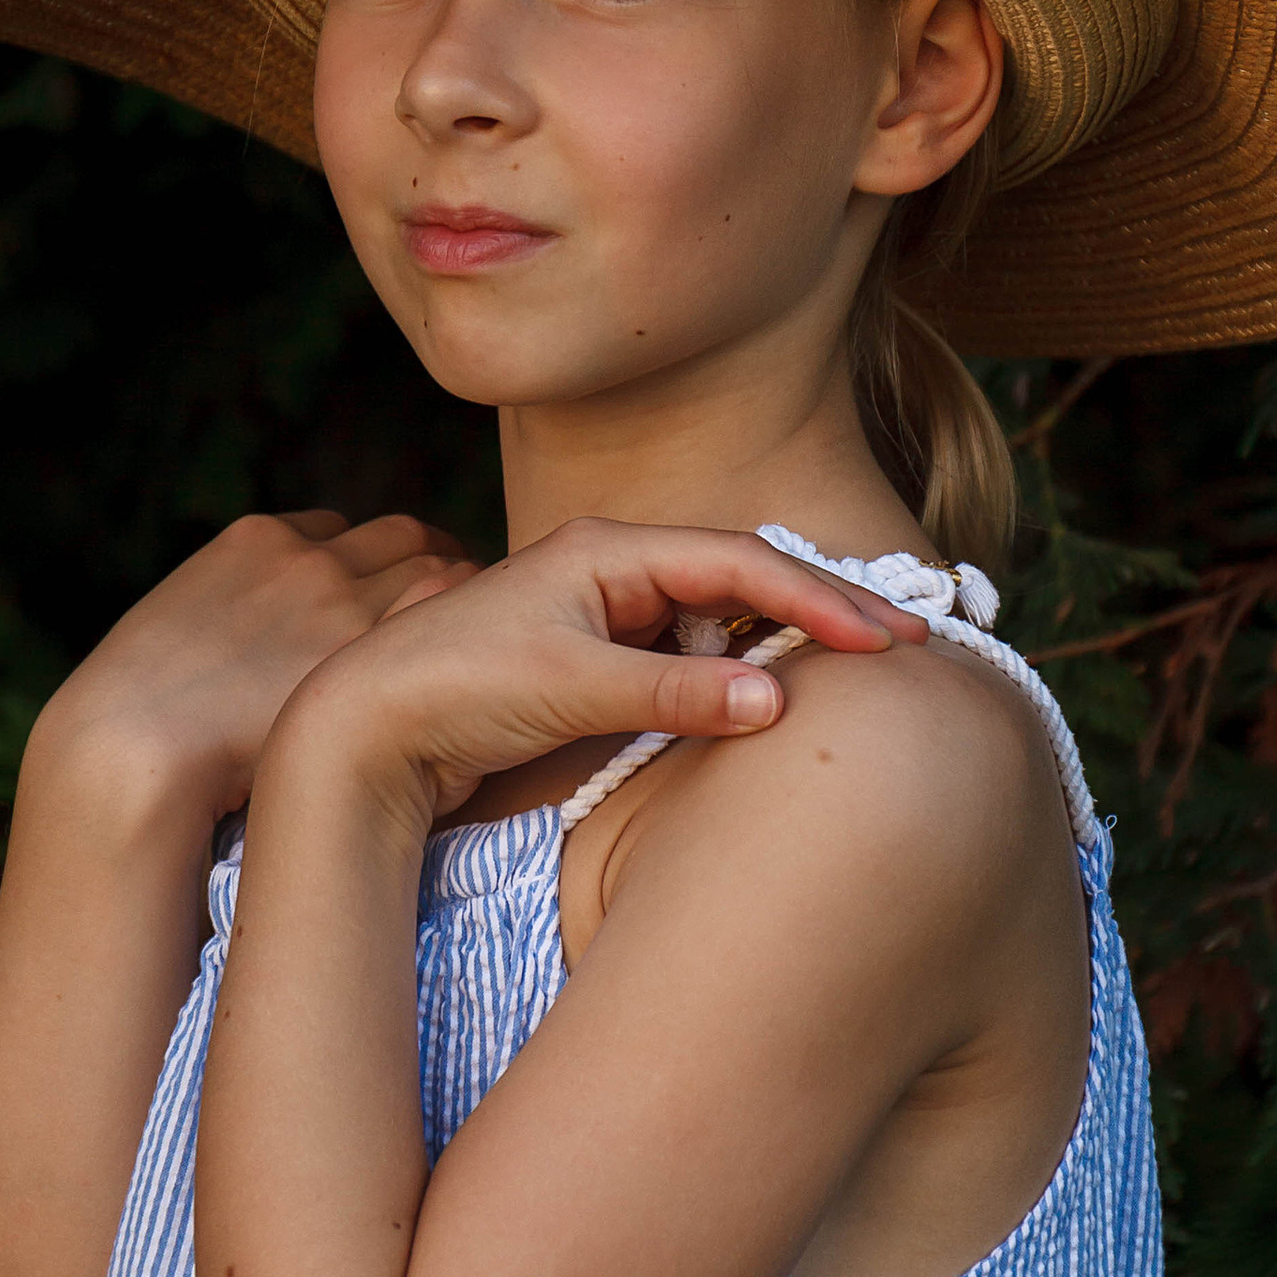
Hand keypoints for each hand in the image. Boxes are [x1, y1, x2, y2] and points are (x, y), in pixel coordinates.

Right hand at [26, 511, 475, 820]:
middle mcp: (307, 556)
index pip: (343, 531)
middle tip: (461, 601)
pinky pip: (446, 615)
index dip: (373, 560)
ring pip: (439, 571)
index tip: (393, 586)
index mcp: (254, 538)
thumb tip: (266, 650)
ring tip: (482, 631)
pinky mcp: (368, 651)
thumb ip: (236, 615)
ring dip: (462, 596)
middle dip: (432, 563)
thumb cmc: (141, 720)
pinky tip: (476, 658)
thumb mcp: (182, 632)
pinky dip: (466, 627)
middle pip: (406, 539)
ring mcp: (343, 598)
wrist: (133, 747)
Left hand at [268, 518, 923, 827]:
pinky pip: (690, 654)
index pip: (743, 562)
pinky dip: (740, 669)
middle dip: (825, 607)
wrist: (367, 725)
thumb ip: (675, 695)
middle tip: (909, 642)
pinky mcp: (597, 658)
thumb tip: (777, 701)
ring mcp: (607, 612)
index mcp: (610, 550)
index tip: (889, 639)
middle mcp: (614, 569)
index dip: (821, 599)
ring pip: (721, 616)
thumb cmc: (458, 687)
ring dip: (786, 637)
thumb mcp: (573, 688)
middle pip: (744, 577)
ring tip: (863, 665)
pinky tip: (775, 694)